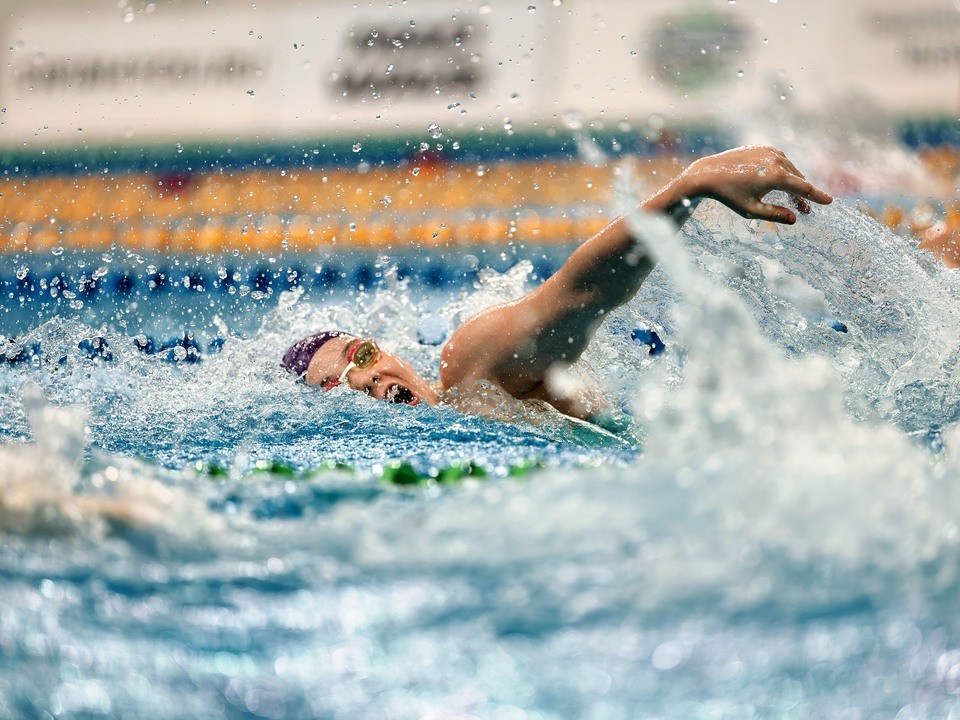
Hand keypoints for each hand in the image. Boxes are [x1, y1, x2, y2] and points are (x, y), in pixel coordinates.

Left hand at [681, 145, 832, 223]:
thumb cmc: (729, 195)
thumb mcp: (751, 210)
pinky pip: (780, 161)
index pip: (803, 188)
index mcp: (776, 177)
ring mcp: (770, 151)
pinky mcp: (763, 148)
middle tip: (805, 210)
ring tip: (793, 199)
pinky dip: (784, 172)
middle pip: (798, 179)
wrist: (708, 174)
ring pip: (790, 170)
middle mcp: (776, 161)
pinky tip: (780, 183)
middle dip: (802, 195)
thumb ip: (774, 214)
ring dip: (794, 183)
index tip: (829, 201)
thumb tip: (795, 219)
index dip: (817, 196)